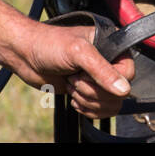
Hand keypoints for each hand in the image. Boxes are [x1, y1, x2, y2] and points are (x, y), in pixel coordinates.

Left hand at [5, 19, 134, 118]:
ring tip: (71, 83)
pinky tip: (71, 93)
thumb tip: (124, 90)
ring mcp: (99, 79)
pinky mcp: (88, 92)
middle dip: (92, 91)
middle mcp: (109, 62)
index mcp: (112, 46)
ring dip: (86, 99)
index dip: (107, 80)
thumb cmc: (49, 45)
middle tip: (75, 78)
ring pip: (109, 105)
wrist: (26, 55)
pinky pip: (99, 111)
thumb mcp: (78, 53)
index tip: (85, 73)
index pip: (128, 74)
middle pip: (118, 94)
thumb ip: (102, 71)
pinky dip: (84, 108)